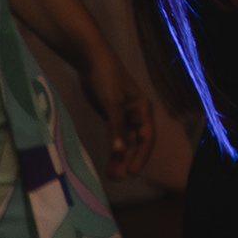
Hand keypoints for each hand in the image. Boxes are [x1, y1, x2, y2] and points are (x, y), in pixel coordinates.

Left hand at [85, 59, 158, 176]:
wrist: (91, 59)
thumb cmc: (106, 78)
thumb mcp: (111, 103)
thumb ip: (116, 127)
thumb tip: (119, 151)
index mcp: (143, 110)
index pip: (146, 138)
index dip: (140, 157)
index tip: (131, 174)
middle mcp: (138, 115)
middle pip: (136, 143)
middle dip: (128, 160)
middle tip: (117, 178)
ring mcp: (125, 115)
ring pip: (126, 141)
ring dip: (120, 157)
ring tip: (111, 174)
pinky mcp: (113, 114)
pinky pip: (116, 135)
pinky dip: (113, 147)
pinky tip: (109, 158)